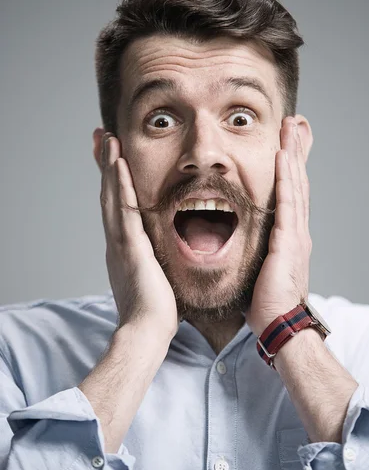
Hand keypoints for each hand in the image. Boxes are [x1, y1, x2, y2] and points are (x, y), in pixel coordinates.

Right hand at [100, 133, 178, 338]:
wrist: (146, 331)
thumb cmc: (154, 312)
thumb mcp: (155, 278)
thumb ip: (156, 263)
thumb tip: (165, 258)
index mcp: (125, 247)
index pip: (117, 205)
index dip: (114, 180)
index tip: (113, 158)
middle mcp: (118, 240)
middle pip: (109, 194)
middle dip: (106, 165)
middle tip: (102, 137)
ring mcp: (121, 241)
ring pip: (113, 196)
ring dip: (110, 166)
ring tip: (107, 139)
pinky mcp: (129, 245)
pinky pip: (124, 208)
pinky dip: (120, 185)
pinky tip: (119, 164)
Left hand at [245, 117, 311, 336]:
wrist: (278, 323)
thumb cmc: (266, 300)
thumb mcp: (260, 267)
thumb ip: (256, 248)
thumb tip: (238, 241)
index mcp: (289, 235)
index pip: (290, 192)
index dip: (289, 166)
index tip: (286, 142)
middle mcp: (296, 229)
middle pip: (297, 181)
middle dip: (296, 151)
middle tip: (295, 124)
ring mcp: (295, 233)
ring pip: (295, 185)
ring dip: (292, 154)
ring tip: (291, 128)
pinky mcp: (289, 240)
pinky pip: (288, 203)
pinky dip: (286, 178)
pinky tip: (282, 157)